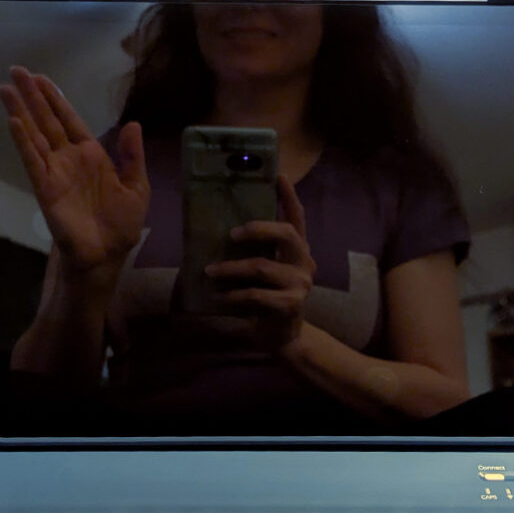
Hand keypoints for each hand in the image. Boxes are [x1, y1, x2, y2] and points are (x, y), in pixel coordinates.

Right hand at [0, 66, 149, 288]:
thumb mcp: (137, 188)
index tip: (40, 78)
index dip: (55, 99)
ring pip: (35, 136)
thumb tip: (133, 124)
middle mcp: (69, 159)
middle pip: (47, 121)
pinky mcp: (45, 188)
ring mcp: (55, 172)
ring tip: (5, 88)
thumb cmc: (121, 225)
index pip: (69, 120)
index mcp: (93, 156)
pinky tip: (14, 122)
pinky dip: (24, 141)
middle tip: (16, 70)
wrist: (107, 255)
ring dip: (20, 112)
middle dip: (32, 97)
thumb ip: (133, 157)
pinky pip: (33, 161)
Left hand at [204, 175, 315, 348]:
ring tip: (209, 270)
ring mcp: (300, 284)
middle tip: (230, 232)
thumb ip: (254, 253)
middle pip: (287, 234)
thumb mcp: (263, 272)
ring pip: (262, 267)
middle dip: (257, 228)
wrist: (282, 337)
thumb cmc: (267, 299)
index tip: (279, 175)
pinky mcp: (290, 305)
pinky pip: (255, 295)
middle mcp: (304, 262)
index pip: (297, 218)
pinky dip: (232, 296)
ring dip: (231, 268)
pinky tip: (217, 297)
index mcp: (298, 250)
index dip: (289, 196)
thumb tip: (218, 232)